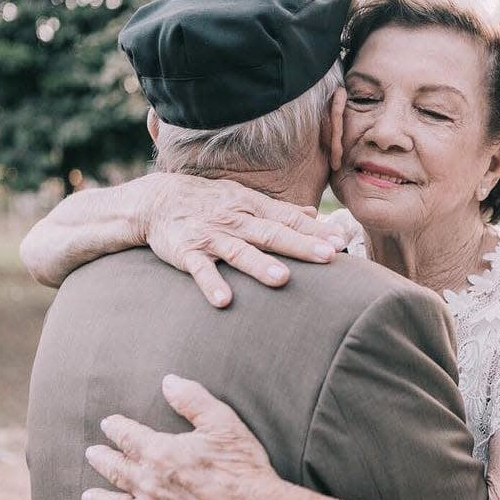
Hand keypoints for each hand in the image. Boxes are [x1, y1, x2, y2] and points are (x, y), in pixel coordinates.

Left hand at [81, 374, 280, 499]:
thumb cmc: (242, 466)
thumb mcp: (222, 422)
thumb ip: (192, 400)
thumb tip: (168, 381)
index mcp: (160, 453)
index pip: (128, 436)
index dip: (116, 428)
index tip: (108, 424)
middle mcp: (148, 484)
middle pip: (116, 469)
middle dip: (102, 459)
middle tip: (91, 454)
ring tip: (87, 496)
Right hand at [136, 173, 346, 306]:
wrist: (157, 200)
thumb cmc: (209, 202)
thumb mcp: (244, 199)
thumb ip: (278, 210)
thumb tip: (313, 213)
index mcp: (253, 207)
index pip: (290, 219)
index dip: (316, 230)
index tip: (342, 241)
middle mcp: (236, 220)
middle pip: (273, 234)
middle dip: (301, 245)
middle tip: (329, 257)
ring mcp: (211, 236)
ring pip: (239, 251)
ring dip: (260, 265)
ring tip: (282, 279)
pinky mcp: (187, 252)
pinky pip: (200, 270)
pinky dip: (211, 284)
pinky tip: (224, 301)